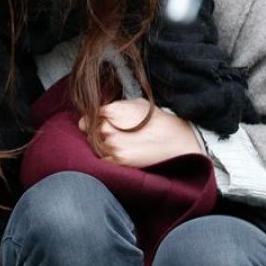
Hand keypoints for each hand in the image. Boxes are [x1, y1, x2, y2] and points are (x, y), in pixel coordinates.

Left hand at [79, 98, 201, 167]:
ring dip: (102, 145)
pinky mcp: (118, 161)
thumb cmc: (158, 121)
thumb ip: (115, 107)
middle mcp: (107, 128)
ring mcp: (111, 146)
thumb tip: (100, 112)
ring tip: (121, 144)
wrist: (177, 141)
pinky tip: (122, 154)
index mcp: (111, 111)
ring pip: (95, 146)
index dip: (92, 121)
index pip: (87, 117)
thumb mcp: (136, 104)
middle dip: (97, 133)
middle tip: (113, 134)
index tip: (98, 124)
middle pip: (89, 132)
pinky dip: (109, 158)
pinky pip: (103, 160)